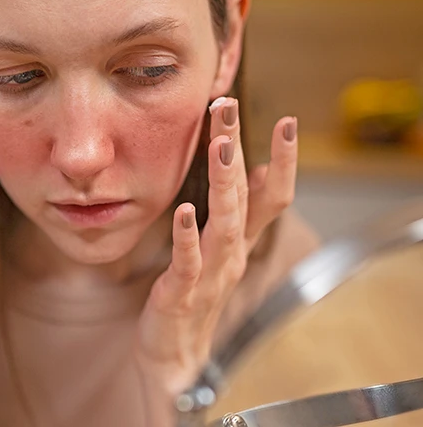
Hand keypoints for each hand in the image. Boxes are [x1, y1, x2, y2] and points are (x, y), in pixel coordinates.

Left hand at [133, 97, 297, 398]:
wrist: (175, 354)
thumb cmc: (198, 291)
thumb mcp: (223, 247)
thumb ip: (241, 211)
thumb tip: (258, 168)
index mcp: (240, 241)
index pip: (272, 196)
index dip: (284, 161)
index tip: (288, 122)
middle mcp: (232, 254)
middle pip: (245, 197)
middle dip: (237, 149)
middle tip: (230, 107)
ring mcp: (210, 274)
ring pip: (224, 224)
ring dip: (225, 184)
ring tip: (221, 146)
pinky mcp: (182, 293)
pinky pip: (188, 263)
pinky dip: (188, 237)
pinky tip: (184, 211)